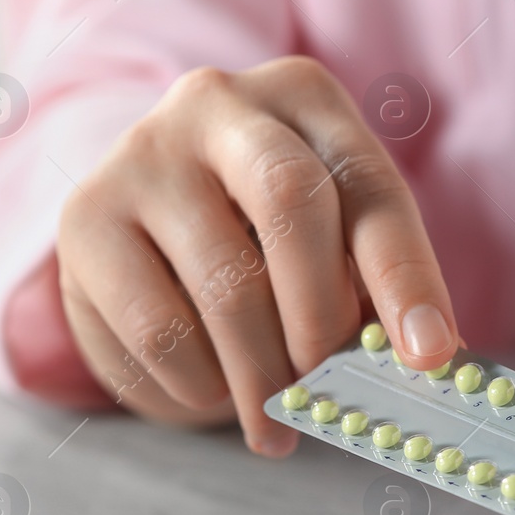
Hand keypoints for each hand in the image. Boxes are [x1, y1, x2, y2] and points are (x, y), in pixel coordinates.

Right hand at [55, 56, 459, 454]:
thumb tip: (427, 363)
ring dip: (261, 375)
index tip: (428, 356)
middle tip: (327, 390)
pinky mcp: (86, 219)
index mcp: (302, 96)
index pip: (368, 186)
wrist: (139, 229)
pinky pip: (158, 328)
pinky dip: (199, 382)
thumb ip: (370, 288)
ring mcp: (142, 154)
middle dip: (320, 316)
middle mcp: (217, 103)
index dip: (405, 277)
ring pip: (224, 282)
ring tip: (274, 418)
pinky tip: (210, 388)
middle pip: (289, 201)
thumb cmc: (258, 240)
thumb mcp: (327, 242)